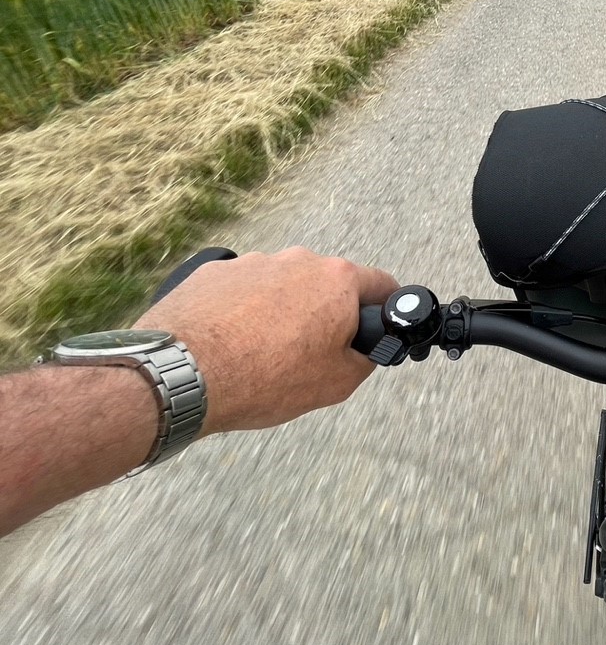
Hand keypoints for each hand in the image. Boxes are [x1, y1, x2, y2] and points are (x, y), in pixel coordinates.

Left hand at [134, 247, 398, 435]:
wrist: (182, 375)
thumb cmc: (263, 378)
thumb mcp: (335, 384)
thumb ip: (364, 360)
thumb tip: (366, 351)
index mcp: (336, 281)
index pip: (382, 285)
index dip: (384, 311)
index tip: (375, 331)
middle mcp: (298, 261)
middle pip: (327, 285)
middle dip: (326, 315)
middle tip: (312, 354)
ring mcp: (252, 262)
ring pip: (282, 287)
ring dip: (281, 312)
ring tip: (261, 354)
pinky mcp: (213, 272)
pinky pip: (241, 290)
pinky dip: (242, 312)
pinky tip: (230, 344)